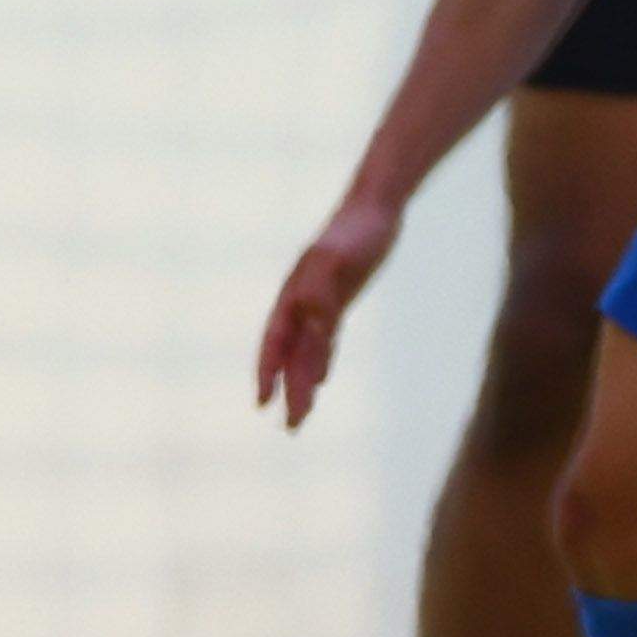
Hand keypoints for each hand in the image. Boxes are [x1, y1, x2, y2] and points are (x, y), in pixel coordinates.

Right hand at [255, 196, 400, 428]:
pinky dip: (321, 361)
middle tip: (292, 428)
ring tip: (300, 416)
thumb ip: (323, 293)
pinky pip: (324, 339)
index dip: (267, 372)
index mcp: (294, 295)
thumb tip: (317, 328)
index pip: (275, 342)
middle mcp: (301, 303)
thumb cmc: (355, 232)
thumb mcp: (338, 260)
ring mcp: (319, 303)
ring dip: (304, 383)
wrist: (374, 209)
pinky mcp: (338, 301)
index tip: (262, 403)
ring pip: (308, 352)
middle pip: (292, 355)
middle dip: (289, 391)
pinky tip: (321, 379)